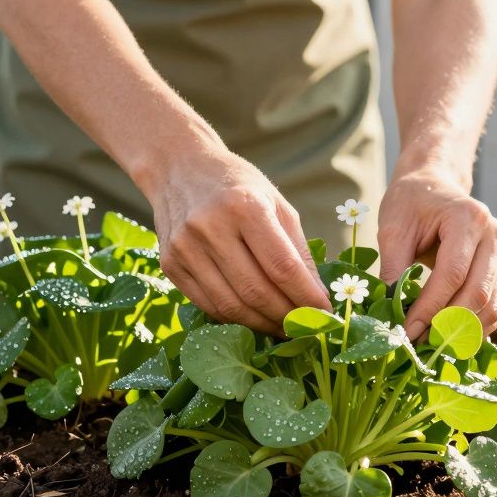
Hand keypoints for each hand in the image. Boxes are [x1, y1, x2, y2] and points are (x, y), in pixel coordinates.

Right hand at [144, 146, 330, 333]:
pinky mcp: (170, 265)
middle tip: (306, 328)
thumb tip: (317, 298)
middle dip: (286, 318)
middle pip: (255, 291)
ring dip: (262, 325)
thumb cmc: (237, 185)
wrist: (179, 168)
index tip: (325, 314)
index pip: (282, 266)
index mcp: (244, 206)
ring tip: (283, 328)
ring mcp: (185, 248)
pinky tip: (254, 318)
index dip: (306, 298)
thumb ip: (298, 250)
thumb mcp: (276, 203)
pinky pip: (208, 305)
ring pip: (231, 306)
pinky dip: (235, 319)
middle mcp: (210, 227)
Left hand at [378, 169, 496, 338]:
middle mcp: (494, 236)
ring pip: (490, 306)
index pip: (453, 274)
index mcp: (468, 218)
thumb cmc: (410, 202)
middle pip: (477, 294)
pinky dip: (472, 327)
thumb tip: (390, 313)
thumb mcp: (393, 229)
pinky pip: (493, 307)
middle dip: (446, 324)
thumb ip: (393, 269)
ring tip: (429, 345)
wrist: (434, 183)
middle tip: (417, 344)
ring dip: (462, 332)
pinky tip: (446, 336)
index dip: (431, 307)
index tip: (407, 331)